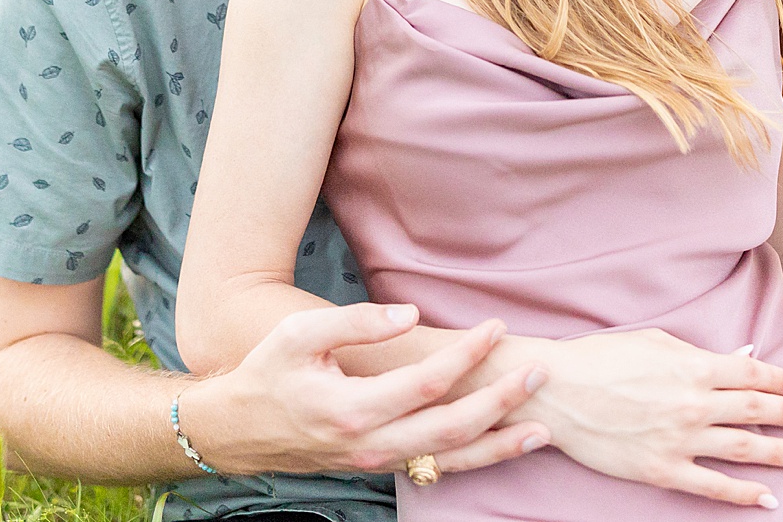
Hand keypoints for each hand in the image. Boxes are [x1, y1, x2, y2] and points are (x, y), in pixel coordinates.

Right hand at [182, 302, 548, 477]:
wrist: (239, 429)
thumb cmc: (268, 374)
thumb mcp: (299, 334)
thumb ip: (356, 323)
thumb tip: (411, 315)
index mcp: (352, 408)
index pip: (428, 382)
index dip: (467, 354)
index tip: (496, 326)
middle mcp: (370, 443)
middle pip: (452, 427)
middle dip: (501, 402)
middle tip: (537, 373)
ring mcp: (377, 461)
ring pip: (451, 459)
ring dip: (500, 444)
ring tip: (543, 428)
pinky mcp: (380, 467)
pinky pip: (438, 468)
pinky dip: (477, 459)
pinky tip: (504, 447)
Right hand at [500, 328, 782, 507]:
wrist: (558, 390)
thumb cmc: (602, 358)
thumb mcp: (655, 341)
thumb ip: (699, 352)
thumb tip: (741, 357)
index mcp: (694, 366)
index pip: (751, 373)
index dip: (780, 381)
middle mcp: (695, 403)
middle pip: (758, 410)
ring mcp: (680, 438)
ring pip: (745, 448)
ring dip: (781, 453)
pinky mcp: (662, 468)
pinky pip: (713, 486)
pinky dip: (744, 493)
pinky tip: (768, 498)